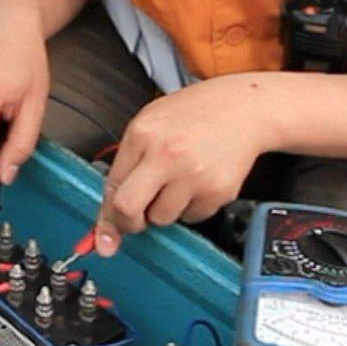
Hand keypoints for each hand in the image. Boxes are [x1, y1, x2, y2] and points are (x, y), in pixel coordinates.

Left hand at [91, 74, 277, 257]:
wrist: (243, 109)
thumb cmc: (194, 114)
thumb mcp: (151, 123)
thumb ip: (128, 162)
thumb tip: (112, 208)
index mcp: (143, 134)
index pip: (112, 185)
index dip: (106, 214)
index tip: (103, 237)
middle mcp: (166, 155)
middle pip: (129, 208)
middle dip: (128, 223)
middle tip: (135, 219)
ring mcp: (194, 175)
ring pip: (162, 218)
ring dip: (164, 210)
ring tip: (177, 183)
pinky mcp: (218, 191)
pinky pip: (192, 217)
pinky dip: (191, 207)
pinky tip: (198, 182)